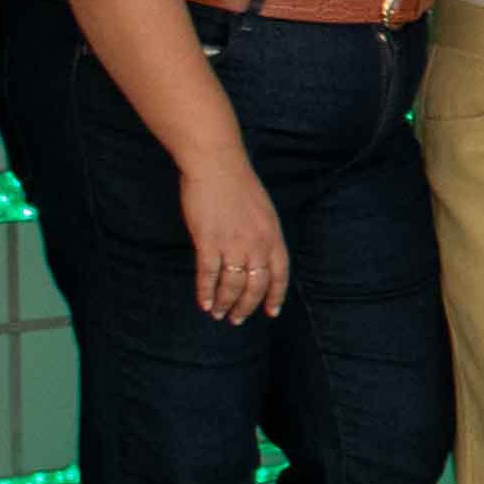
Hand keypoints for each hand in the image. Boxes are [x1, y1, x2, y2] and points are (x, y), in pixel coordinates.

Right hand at [177, 151, 290, 326]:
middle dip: (247, 306)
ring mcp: (232, 244)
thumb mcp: (263, 211)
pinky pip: (208, 276)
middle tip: (237, 319)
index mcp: (273, 235)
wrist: (216, 164)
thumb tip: (257, 257)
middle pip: (255, 286)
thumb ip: (262, 235)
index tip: (271, 312)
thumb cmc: (237, 184)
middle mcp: (257, 244)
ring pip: (232, 286)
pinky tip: (204, 303)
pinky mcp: (208, 242)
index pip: (280, 274)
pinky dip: (206, 293)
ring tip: (218, 314)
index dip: (275, 295)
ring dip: (225, 303)